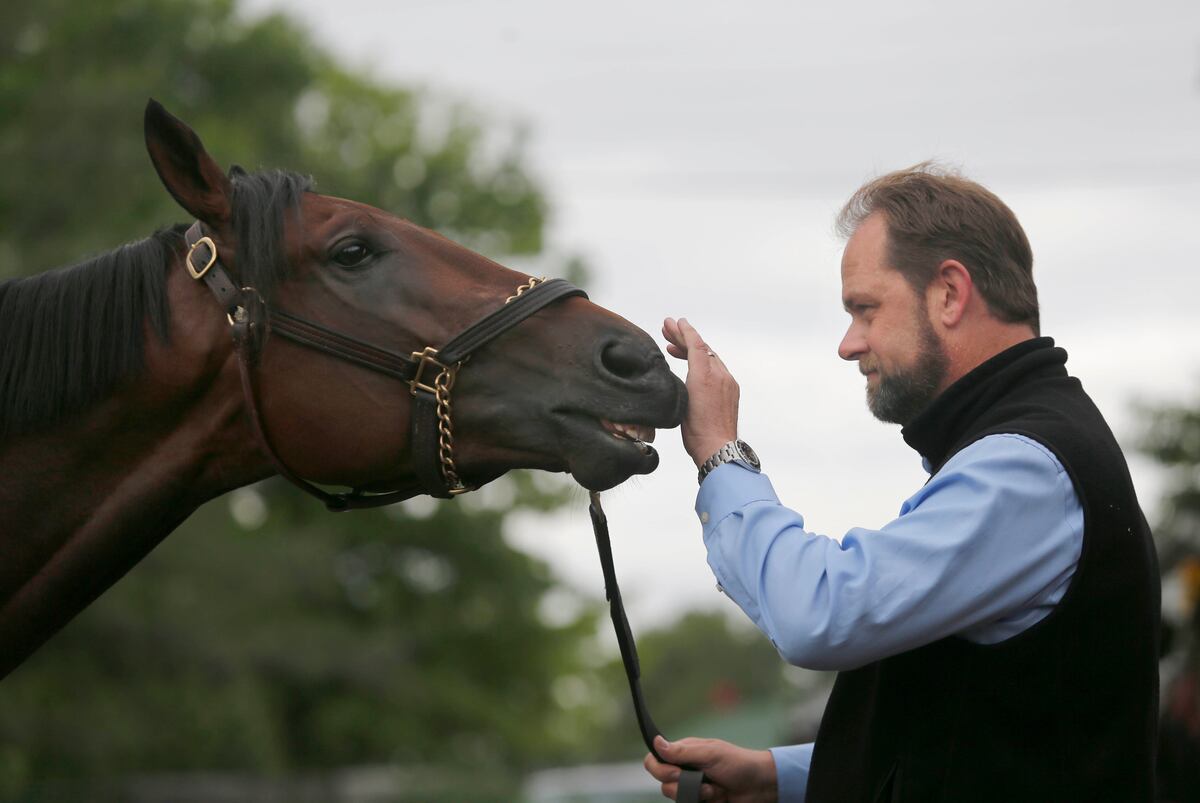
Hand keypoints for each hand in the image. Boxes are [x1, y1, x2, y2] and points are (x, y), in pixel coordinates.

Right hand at [644, 735, 777, 801]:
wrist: (760, 787)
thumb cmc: (738, 763)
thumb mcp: (711, 753)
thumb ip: (682, 751)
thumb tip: (656, 742)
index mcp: (685, 752)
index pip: (656, 759)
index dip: (659, 768)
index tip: (676, 772)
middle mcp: (685, 770)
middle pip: (663, 782)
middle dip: (680, 784)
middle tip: (700, 781)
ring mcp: (692, 787)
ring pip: (675, 797)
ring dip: (696, 794)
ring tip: (714, 790)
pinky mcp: (700, 802)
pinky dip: (704, 802)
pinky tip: (718, 797)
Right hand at [662, 317, 738, 467]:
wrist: (717, 448)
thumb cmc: (697, 431)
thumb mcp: (683, 399)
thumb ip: (688, 375)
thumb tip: (688, 359)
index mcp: (706, 375)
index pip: (696, 344)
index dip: (685, 331)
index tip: (676, 322)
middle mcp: (720, 376)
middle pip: (702, 349)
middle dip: (684, 338)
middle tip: (668, 329)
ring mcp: (728, 383)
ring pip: (709, 358)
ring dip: (692, 351)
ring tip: (673, 349)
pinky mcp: (731, 392)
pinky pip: (716, 369)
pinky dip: (703, 363)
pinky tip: (692, 366)